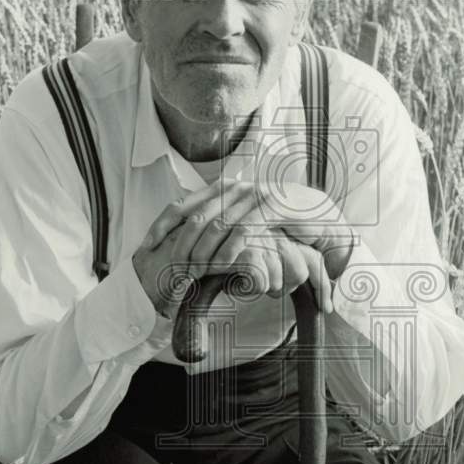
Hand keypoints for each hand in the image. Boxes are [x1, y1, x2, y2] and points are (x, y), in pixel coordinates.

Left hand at [133, 184, 343, 317]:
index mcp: (219, 190)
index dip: (160, 226)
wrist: (316, 213)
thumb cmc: (275, 222)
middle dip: (180, 247)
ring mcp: (251, 196)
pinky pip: (241, 231)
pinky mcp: (270, 207)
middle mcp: (232, 189)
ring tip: (192, 274)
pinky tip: (219, 267)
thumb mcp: (241, 220)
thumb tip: (186, 242)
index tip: (147, 247)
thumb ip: (217, 225)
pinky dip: (227, 250)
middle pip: (193, 219)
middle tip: (173, 271)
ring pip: (214, 226)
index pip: (180, 206)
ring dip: (201, 253)